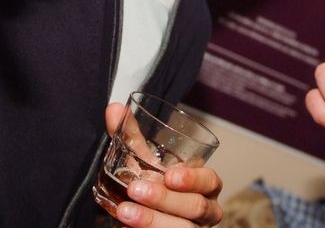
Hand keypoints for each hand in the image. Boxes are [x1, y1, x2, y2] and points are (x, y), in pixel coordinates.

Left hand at [104, 103, 223, 226]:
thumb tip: (114, 109)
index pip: (210, 180)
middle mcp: (205, 210)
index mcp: (204, 186)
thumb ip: (131, 136)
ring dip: (153, 220)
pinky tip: (127, 227)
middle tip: (136, 189)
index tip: (169, 175)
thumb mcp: (144, 161)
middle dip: (165, 199)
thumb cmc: (154, 184)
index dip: (193, 179)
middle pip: (196, 206)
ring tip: (125, 211)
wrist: (143, 218)